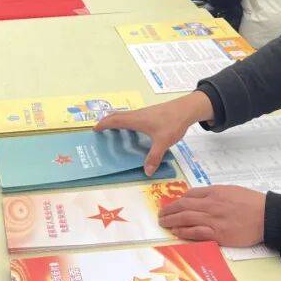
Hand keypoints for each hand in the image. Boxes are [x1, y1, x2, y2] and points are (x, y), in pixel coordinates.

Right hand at [95, 90, 213, 175]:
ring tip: (114, 133)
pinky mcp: (150, 114)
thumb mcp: (163, 142)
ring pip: (125, 116)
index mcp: (136, 120)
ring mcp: (144, 113)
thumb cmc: (172, 123)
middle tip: (100, 131)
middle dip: (107, 122)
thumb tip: (146, 172)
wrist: (186, 109)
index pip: (114, 120)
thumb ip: (154, 157)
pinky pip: (133, 117)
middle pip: (117, 116)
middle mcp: (137, 115)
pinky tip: (133, 131)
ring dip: (117, 122)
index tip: (95, 129)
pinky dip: (127, 123)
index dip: (103, 124)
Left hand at [158, 186, 266, 245]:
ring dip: (171, 220)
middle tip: (160, 214)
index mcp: (215, 192)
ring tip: (163, 223)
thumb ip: (216, 193)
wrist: (266, 216)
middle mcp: (211, 204)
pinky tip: (176, 232)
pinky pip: (196, 232)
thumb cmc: (252, 202)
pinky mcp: (218, 234)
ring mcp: (214, 219)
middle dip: (169, 210)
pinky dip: (184, 232)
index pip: (190, 194)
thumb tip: (201, 197)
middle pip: (183, 206)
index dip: (178, 200)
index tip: (172, 205)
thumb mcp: (232, 190)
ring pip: (186, 218)